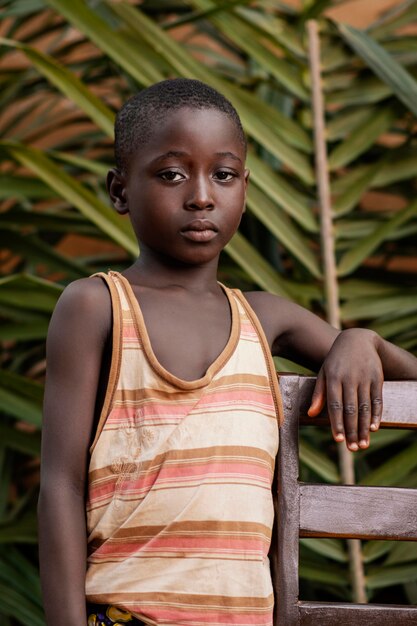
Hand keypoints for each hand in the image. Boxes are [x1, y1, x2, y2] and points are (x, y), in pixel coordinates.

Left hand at [307, 329, 383, 450]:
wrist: (357, 339)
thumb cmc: (335, 360)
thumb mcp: (324, 373)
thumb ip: (319, 394)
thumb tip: (310, 414)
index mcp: (333, 378)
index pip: (335, 405)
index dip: (337, 423)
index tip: (338, 440)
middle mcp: (350, 378)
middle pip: (351, 409)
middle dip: (352, 430)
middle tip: (353, 449)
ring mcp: (365, 378)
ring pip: (365, 407)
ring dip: (364, 428)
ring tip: (362, 444)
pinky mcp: (377, 378)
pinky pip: (377, 400)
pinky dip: (376, 415)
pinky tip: (374, 428)